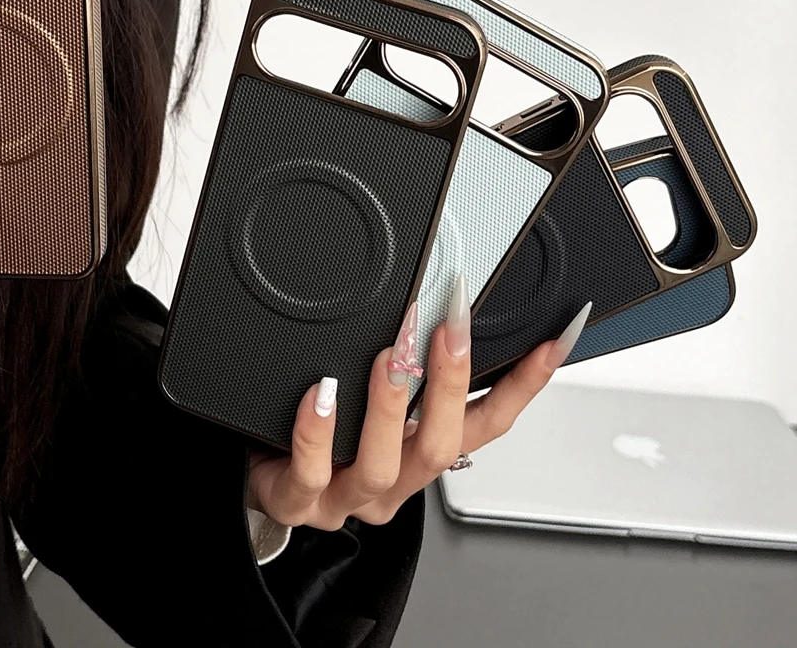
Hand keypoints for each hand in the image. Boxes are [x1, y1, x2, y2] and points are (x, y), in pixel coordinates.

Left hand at [247, 278, 590, 529]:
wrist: (257, 476)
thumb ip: (408, 366)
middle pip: (438, 447)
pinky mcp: (296, 501)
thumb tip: (437, 306)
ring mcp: (344, 497)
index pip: (485, 425)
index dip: (523, 386)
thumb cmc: (324, 436)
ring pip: (380, 467)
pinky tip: (322, 395)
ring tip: (389, 358)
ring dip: (388, 407)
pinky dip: (318, 433)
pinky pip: (310, 475)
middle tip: (450, 329)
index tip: (551, 342)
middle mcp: (391, 482)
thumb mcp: (373, 401)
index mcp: (418, 455)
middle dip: (450, 386)